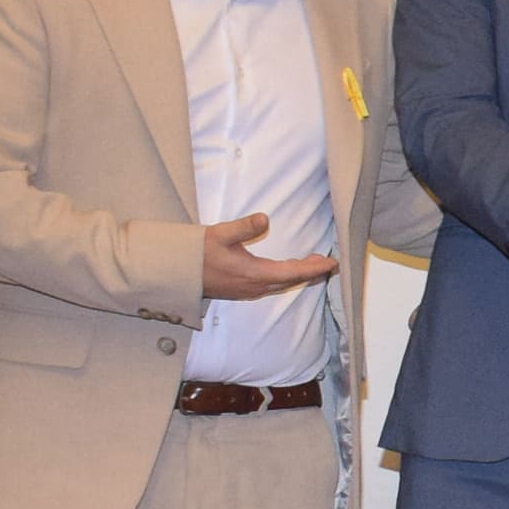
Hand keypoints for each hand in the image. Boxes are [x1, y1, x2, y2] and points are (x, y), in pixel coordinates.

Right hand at [201, 211, 337, 300]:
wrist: (175, 274)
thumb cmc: (196, 253)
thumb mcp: (220, 235)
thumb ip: (244, 227)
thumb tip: (265, 218)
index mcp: (254, 274)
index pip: (293, 273)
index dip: (314, 268)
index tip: (332, 263)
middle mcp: (254, 286)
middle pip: (291, 280)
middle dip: (312, 272)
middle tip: (330, 262)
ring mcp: (248, 290)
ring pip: (282, 284)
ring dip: (299, 274)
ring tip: (314, 264)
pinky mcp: (242, 289)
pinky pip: (272, 285)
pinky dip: (286, 277)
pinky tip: (287, 270)